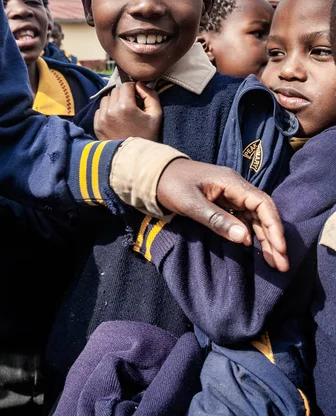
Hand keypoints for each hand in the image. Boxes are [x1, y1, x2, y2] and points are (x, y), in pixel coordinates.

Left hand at [94, 82, 161, 140]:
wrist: (134, 157)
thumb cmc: (148, 135)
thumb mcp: (156, 115)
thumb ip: (150, 95)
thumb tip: (139, 84)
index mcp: (126, 106)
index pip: (126, 85)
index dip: (133, 89)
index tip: (137, 98)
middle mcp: (111, 111)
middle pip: (115, 90)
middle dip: (123, 95)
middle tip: (131, 107)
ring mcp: (102, 119)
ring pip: (106, 99)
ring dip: (114, 102)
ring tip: (122, 113)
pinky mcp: (97, 126)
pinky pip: (99, 110)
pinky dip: (106, 112)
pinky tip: (115, 120)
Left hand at [157, 159, 288, 271]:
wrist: (155, 174)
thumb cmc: (171, 185)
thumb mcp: (191, 204)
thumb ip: (217, 220)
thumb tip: (245, 239)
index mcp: (231, 182)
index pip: (262, 203)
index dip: (273, 227)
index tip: (279, 249)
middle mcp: (236, 186)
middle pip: (263, 212)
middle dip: (274, 238)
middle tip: (282, 265)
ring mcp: (231, 194)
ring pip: (255, 217)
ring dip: (265, 238)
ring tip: (274, 262)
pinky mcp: (224, 201)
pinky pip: (244, 218)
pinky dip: (252, 234)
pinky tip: (256, 249)